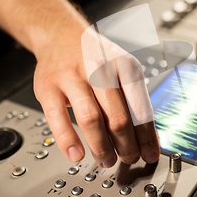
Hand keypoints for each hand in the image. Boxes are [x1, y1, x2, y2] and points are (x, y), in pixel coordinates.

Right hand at [33, 27, 159, 167]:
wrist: (61, 35)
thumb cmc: (97, 59)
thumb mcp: (123, 71)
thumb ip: (134, 102)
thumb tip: (147, 140)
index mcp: (125, 66)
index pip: (141, 108)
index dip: (146, 137)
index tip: (149, 154)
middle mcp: (100, 68)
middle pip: (118, 117)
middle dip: (126, 145)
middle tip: (129, 159)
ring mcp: (72, 76)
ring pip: (91, 119)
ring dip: (101, 147)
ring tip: (106, 160)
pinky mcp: (48, 86)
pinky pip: (58, 118)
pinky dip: (68, 140)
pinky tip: (77, 154)